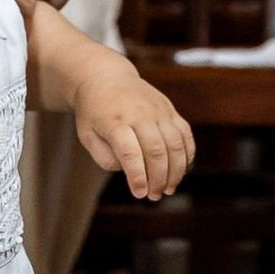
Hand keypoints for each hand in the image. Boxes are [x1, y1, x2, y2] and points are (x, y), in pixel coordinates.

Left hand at [72, 60, 194, 200]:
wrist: (106, 78)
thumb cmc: (94, 113)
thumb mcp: (87, 135)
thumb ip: (105, 157)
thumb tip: (131, 171)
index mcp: (114, 121)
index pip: (129, 152)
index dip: (137, 176)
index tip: (140, 194)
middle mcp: (139, 113)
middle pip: (156, 150)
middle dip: (158, 178)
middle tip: (154, 196)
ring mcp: (158, 110)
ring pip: (175, 144)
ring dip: (175, 171)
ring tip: (168, 189)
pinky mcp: (170, 110)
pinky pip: (185, 135)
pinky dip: (186, 156)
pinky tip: (180, 171)